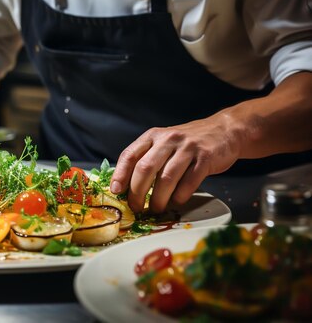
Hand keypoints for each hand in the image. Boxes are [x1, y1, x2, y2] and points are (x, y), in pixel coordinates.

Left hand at [110, 115, 240, 212]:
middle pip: (146, 168)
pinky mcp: (205, 158)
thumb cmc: (187, 144)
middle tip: (136, 207)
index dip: (120, 174)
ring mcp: (187, 148)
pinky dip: (180, 196)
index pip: (130, 155)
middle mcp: (168, 139)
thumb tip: (126, 186)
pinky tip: (176, 201)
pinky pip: (189, 182)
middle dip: (137, 192)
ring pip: (166, 178)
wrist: (223, 131)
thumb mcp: (163, 143)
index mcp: (152, 136)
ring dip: (159, 198)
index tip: (116, 191)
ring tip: (156, 208)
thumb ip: (147, 159)